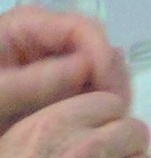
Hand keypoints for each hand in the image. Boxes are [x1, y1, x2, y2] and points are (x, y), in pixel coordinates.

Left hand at [0, 11, 124, 136]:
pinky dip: (92, 111)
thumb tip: (89, 69)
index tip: (111, 94)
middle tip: (116, 117)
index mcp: (28, 26)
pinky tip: (93, 131)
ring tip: (107, 127)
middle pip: (96, 50)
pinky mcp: (47, 94)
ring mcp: (48, 67)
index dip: (103, 58)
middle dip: (110, 80)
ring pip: (95, 75)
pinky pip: (81, 96)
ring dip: (105, 98)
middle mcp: (45, 41)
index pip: (84, 30)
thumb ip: (33, 81)